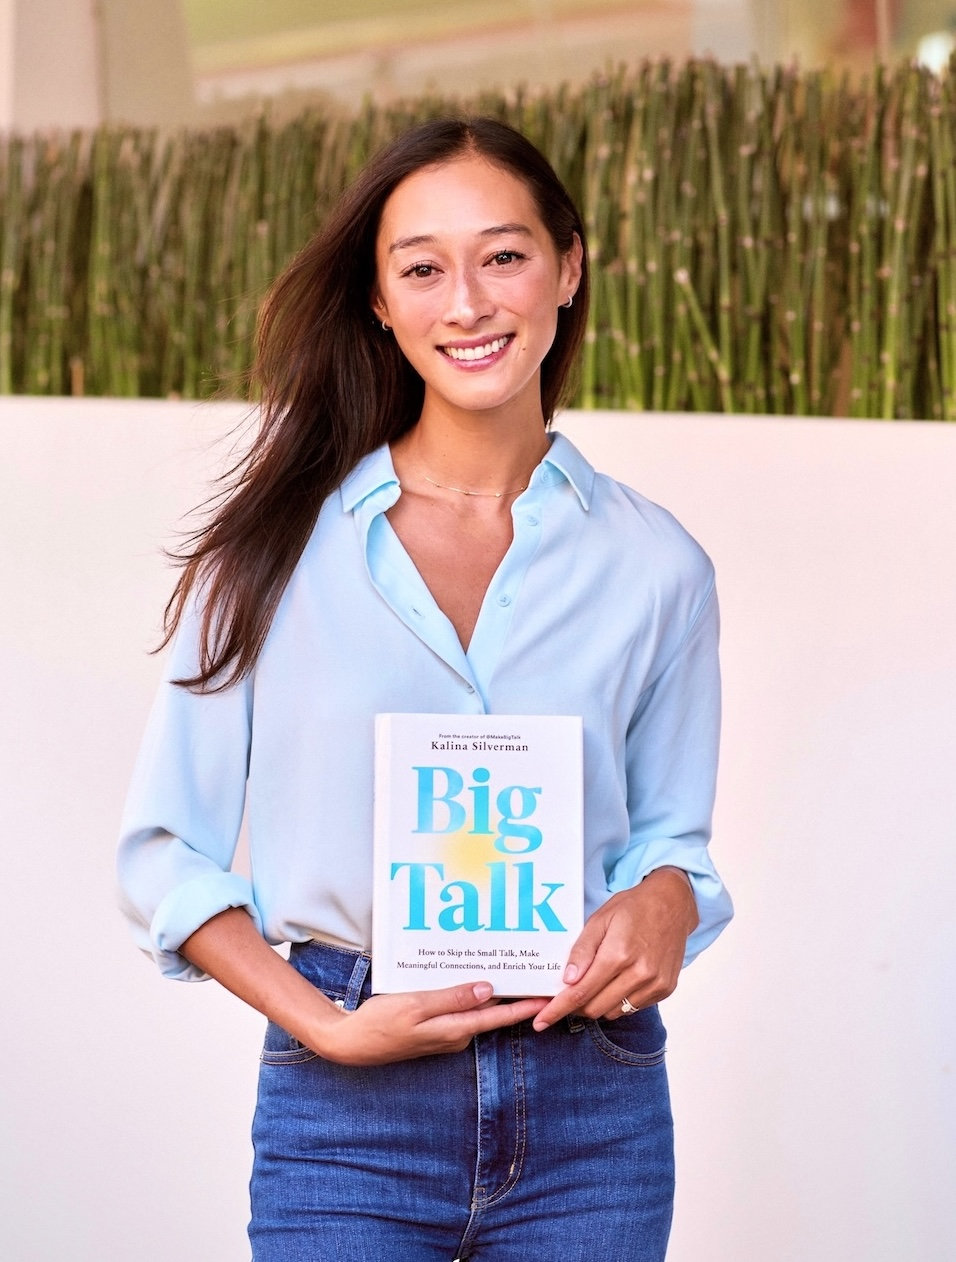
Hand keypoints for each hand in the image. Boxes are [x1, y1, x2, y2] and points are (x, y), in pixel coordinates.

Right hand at [311, 983, 548, 1065]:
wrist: (352, 1043)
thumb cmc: (380, 1025)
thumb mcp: (415, 1007)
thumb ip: (452, 998)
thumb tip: (487, 990)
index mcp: (454, 1029)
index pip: (498, 1017)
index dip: (525, 1008)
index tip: (549, 998)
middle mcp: (455, 1033)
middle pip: (492, 1012)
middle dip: (514, 996)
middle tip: (535, 975)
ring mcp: (444, 1032)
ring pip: (476, 1009)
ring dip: (493, 993)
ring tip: (512, 970)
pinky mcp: (434, 1028)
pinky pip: (460, 1008)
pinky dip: (469, 994)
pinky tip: (472, 978)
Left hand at [531, 867, 698, 1031]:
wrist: (673, 904)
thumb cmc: (633, 908)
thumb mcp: (600, 920)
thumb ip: (582, 951)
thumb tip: (568, 980)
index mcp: (618, 954)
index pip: (580, 992)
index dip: (557, 1009)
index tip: (542, 1021)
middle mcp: (639, 973)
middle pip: (595, 1008)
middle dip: (576, 1005)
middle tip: (568, 992)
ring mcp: (655, 984)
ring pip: (613, 1012)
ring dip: (597, 1003)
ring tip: (595, 981)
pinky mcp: (665, 989)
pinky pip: (632, 1007)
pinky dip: (618, 1000)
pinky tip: (618, 980)